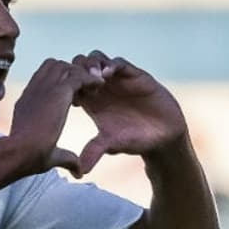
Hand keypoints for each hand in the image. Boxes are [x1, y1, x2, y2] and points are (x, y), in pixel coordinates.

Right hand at [7, 58, 104, 176]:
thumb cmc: (28, 157)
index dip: (60, 84)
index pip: (43, 79)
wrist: (19, 153)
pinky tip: (98, 88)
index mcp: (29, 100)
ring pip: (66, 66)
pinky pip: (78, 74)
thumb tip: (78, 172)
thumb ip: (66, 158)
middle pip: (54, 66)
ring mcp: (45, 88)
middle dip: (71, 73)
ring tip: (93, 89)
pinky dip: (90, 79)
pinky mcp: (57, 91)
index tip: (73, 98)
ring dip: (81, 74)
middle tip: (85, 90)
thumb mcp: (51, 155)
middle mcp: (35, 89)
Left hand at [71, 50, 187, 173]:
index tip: (69, 98)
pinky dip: (111, 64)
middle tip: (79, 85)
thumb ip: (95, 150)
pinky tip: (108, 74)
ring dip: (91, 64)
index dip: (66, 87)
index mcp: (91, 102)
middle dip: (76, 71)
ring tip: (93, 78)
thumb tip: (80, 169)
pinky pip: (118, 62)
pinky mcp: (134, 75)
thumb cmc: (135, 140)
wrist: (162, 136)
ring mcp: (118, 79)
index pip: (71, 84)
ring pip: (96, 59)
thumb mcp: (111, 144)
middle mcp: (102, 88)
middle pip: (79, 66)